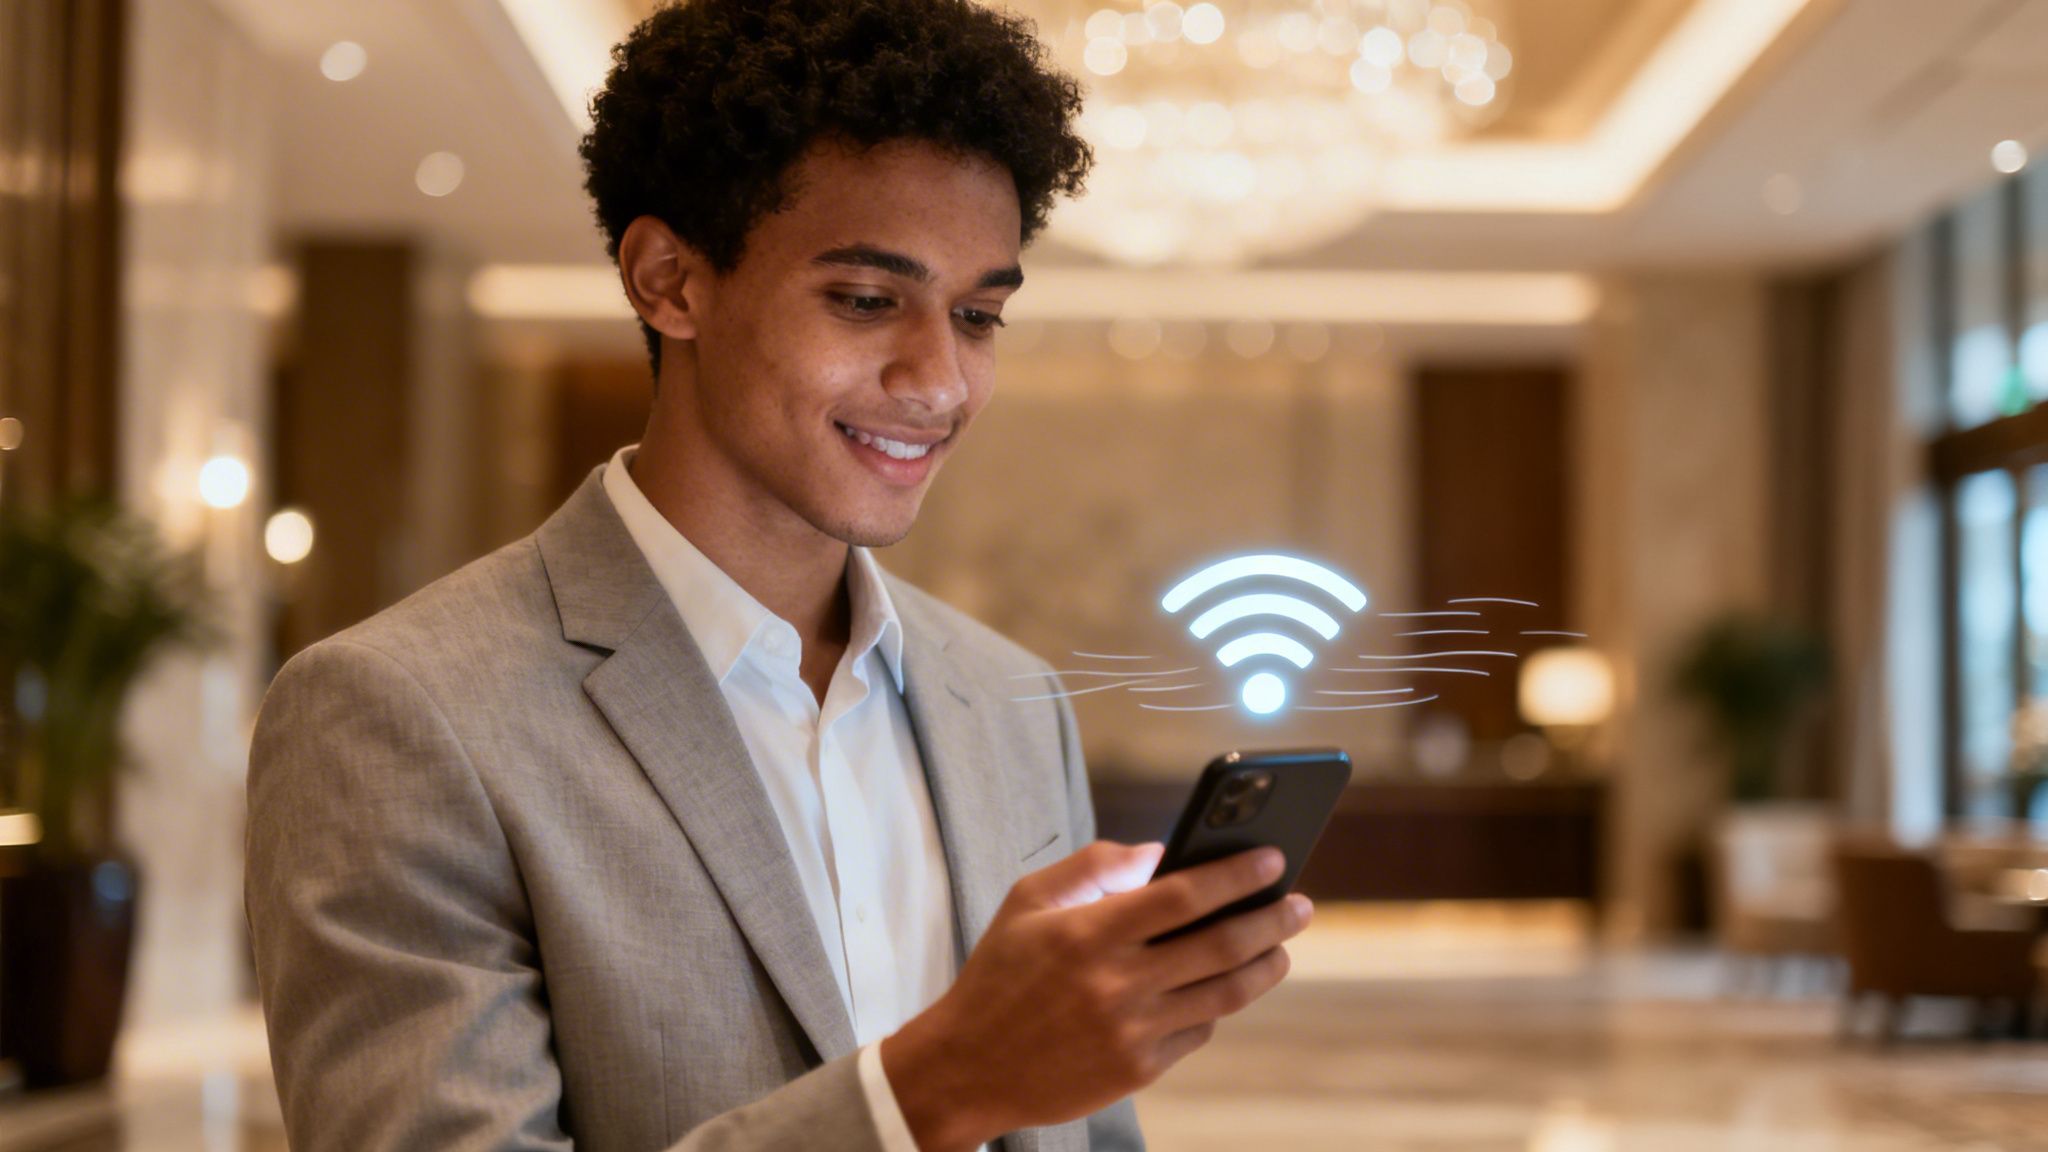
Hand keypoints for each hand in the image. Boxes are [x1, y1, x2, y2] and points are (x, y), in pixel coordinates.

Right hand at [879, 840, 1312, 1150]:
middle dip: (1272, 920)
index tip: (1273, 859)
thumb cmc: (999, 974)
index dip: (1236, 875)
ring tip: (1281, 946)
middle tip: (1300, 903)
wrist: (968, 1068)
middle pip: (1219, 945)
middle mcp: (1116, 982)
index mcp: (1089, 933)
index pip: (1183, 895)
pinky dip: (1217, 1005)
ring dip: (1265, 965)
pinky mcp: (1138, 1070)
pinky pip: (1198, 1031)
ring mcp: (1131, 1030)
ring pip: (1224, 994)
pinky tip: (1225, 986)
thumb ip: (1093, 866)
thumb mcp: (1027, 902)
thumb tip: (1160, 852)